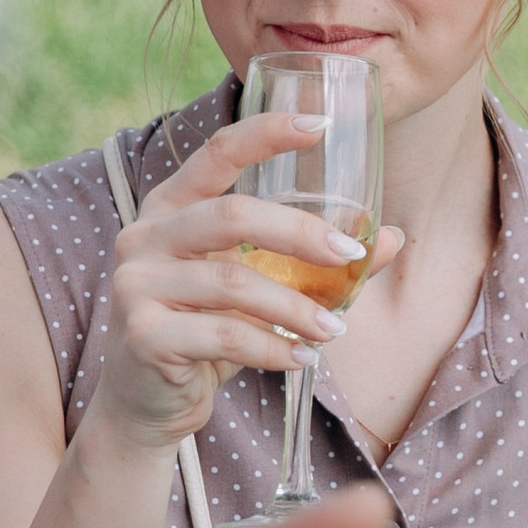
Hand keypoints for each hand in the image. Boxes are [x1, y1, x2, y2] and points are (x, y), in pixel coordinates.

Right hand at [89, 106, 405, 457]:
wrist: (145, 403)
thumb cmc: (204, 333)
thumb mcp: (257, 287)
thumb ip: (313, 261)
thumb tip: (392, 238)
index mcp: (170, 208)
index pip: (217, 154)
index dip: (265, 133)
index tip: (318, 124)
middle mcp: (144, 236)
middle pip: (231, 215)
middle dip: (300, 233)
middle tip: (350, 253)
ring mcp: (135, 284)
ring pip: (232, 282)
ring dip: (295, 307)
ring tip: (335, 330)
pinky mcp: (142, 335)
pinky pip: (223, 335)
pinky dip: (273, 348)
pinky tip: (303, 359)